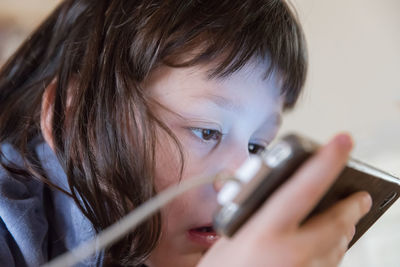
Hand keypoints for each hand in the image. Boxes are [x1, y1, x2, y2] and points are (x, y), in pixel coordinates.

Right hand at [198, 133, 371, 266]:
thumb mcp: (229, 234)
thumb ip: (251, 210)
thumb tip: (270, 187)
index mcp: (265, 233)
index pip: (303, 188)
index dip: (326, 161)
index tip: (342, 142)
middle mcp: (291, 254)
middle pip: (336, 222)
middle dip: (352, 206)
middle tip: (362, 196)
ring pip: (338, 246)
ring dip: (343, 229)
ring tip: (346, 219)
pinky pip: (330, 265)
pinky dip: (333, 251)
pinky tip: (328, 245)